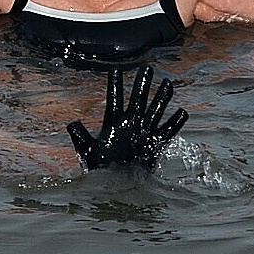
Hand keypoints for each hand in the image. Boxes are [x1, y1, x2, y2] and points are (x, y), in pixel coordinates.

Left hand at [68, 65, 187, 168]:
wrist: (117, 185)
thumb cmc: (102, 168)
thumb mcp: (88, 151)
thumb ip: (81, 138)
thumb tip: (71, 124)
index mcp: (113, 123)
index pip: (114, 99)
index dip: (115, 84)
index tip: (115, 70)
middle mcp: (130, 124)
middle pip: (137, 99)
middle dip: (142, 84)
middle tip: (147, 68)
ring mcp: (144, 132)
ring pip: (155, 110)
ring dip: (161, 98)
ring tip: (167, 83)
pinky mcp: (155, 144)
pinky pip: (167, 131)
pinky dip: (175, 123)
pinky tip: (182, 112)